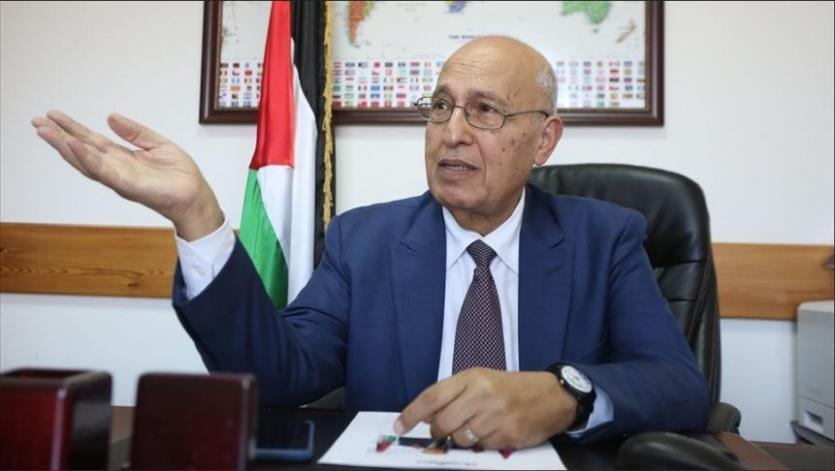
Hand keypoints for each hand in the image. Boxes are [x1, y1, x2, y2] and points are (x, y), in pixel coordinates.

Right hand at [31, 111, 222, 239]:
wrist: (196, 196)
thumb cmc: (180, 175)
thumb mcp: (157, 144)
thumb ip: (134, 132)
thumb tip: (110, 117)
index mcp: (122, 158)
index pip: (91, 142)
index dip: (72, 129)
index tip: (53, 116)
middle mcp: (115, 169)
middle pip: (81, 151)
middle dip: (59, 137)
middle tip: (37, 122)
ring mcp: (119, 178)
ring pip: (85, 161)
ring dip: (65, 146)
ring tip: (46, 131)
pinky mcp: (128, 185)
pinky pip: (104, 171)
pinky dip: (87, 158)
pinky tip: (73, 145)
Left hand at [395, 368, 577, 449]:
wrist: (552, 395)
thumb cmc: (512, 387)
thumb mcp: (481, 380)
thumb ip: (453, 394)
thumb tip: (424, 417)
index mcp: (472, 377)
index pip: (432, 397)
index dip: (411, 415)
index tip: (399, 427)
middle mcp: (483, 394)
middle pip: (443, 423)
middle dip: (438, 432)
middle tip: (442, 432)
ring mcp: (497, 416)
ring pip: (460, 439)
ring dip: (461, 439)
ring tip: (475, 428)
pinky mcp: (509, 434)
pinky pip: (482, 448)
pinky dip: (481, 445)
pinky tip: (492, 432)